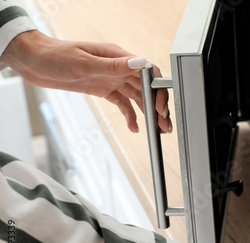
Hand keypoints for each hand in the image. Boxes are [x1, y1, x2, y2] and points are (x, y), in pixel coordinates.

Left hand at [0, 30, 170, 133]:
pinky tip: (134, 127)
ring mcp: (112, 79)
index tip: (160, 108)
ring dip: (148, 113)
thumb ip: (114, 65)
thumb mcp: (85, 62)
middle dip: (157, 106)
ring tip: (157, 129)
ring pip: (137, 97)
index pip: (148, 73)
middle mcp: (118, 67)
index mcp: (118, 56)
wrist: (34, 62)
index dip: (158, 90)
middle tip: (164, 125)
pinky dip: (130, 115)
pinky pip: (122, 104)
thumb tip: (140, 62)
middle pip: (147, 88)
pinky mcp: (103, 89)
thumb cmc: (55, 56)